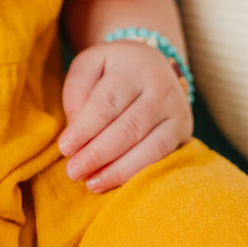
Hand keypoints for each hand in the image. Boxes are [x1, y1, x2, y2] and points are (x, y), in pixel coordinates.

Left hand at [57, 40, 192, 192]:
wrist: (151, 63)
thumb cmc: (112, 68)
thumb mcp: (89, 64)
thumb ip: (78, 91)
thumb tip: (76, 129)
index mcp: (133, 68)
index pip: (108, 102)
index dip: (86, 129)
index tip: (65, 148)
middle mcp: (160, 89)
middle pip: (129, 128)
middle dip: (98, 154)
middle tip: (73, 172)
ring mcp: (176, 111)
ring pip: (150, 147)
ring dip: (118, 170)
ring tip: (91, 183)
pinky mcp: (183, 132)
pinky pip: (161, 158)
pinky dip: (137, 173)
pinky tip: (113, 182)